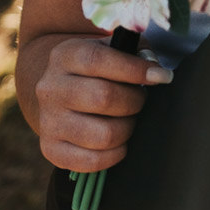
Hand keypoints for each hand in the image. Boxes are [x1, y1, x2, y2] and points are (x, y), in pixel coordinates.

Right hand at [32, 35, 169, 171]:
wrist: (60, 91)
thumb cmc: (97, 69)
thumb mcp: (111, 48)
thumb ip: (136, 53)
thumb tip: (155, 72)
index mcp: (66, 55)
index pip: (99, 60)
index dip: (135, 70)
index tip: (162, 77)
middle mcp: (51, 88)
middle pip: (103, 98)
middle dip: (134, 101)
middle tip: (140, 100)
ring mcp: (48, 121)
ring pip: (102, 135)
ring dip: (127, 129)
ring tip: (128, 120)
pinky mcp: (50, 149)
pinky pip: (91, 161)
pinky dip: (115, 154)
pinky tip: (119, 141)